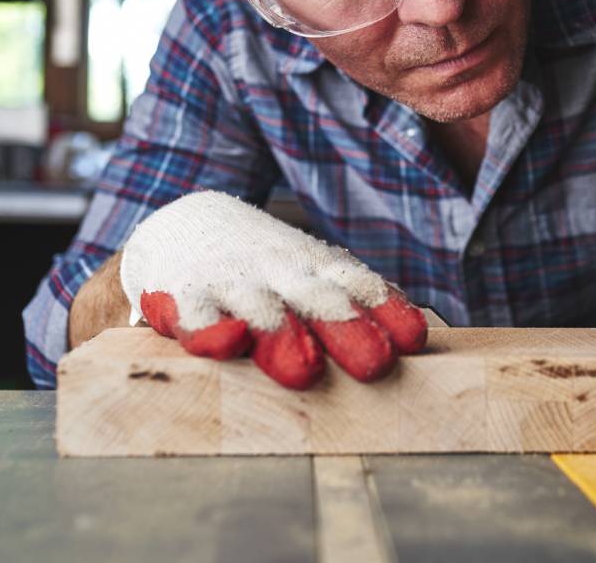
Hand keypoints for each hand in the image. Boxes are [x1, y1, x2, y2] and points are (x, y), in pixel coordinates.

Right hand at [119, 191, 426, 387]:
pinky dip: (209, 330)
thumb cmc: (265, 269)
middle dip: (347, 329)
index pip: (358, 285)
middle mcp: (281, 273)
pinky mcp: (182, 295)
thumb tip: (413, 341)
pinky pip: (197, 315)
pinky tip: (225, 343)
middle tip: (374, 364)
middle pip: (318, 300)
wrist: (183, 224)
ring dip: (282, 337)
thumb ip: (354, 305)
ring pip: (261, 310)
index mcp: (318, 269)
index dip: (385, 310)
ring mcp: (233, 282)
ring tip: (304, 371)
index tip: (412, 339)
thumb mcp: (312, 275)